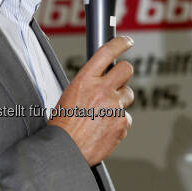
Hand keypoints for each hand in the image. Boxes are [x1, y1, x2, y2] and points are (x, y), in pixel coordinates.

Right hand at [48, 36, 133, 165]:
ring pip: (128, 95)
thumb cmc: (63, 124)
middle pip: (127, 70)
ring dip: (119, 101)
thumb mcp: (70, 94)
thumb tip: (102, 79)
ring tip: (103, 112)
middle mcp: (102, 89)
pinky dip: (118, 122)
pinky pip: (126, 117)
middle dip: (124, 74)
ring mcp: (114, 106)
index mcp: (85, 79)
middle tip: (118, 81)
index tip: (127, 42)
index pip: (107, 52)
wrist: (66, 148)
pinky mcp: (122, 122)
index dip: (120, 43)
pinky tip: (104, 127)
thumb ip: (89, 84)